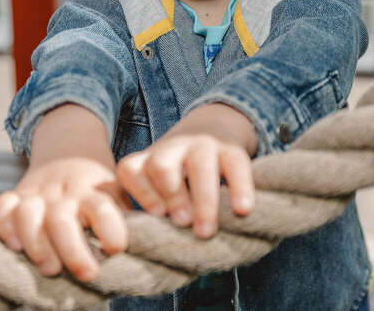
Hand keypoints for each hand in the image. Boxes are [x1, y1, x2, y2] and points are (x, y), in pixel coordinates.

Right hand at [0, 156, 129, 280]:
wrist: (70, 149)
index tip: (116, 250)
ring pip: (28, 214)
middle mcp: (64, 192)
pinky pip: (3, 206)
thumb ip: (124, 219)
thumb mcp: (117, 193)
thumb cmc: (99, 186)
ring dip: (36, 244)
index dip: (112, 232)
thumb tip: (144, 249)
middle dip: (72, 251)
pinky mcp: (17, 194)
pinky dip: (4, 226)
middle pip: (62, 219)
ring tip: (50, 267)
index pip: (103, 209)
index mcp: (94, 191)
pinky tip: (15, 245)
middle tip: (86, 274)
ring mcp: (38, 193)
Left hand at [116, 103, 255, 238]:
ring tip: (205, 231)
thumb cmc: (179, 173)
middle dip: (171, 197)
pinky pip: (236, 166)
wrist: (211, 128)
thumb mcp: (158, 182)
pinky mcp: (231, 148)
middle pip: (162, 166)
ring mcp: (202, 144)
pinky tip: (242, 210)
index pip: (131, 170)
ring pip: (200, 168)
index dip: (143, 194)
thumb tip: (148, 244)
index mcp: (148, 158)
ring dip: (203, 202)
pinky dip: (240, 189)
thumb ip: (153, 207)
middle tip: (182, 224)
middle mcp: (172, 147)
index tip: (158, 216)